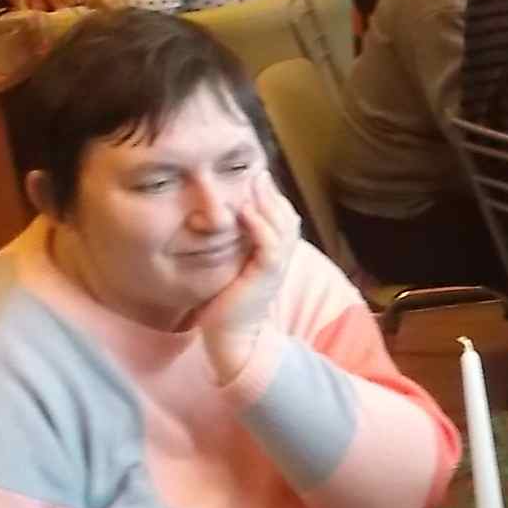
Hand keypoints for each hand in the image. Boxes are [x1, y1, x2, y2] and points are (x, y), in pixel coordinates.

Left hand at [197, 169, 300, 381]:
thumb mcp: (231, 267)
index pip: (281, 217)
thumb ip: (234, 244)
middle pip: (286, 216)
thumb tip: (221, 221)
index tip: (255, 175)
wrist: (233, 337)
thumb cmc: (227, 303)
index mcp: (274, 254)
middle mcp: (281, 258)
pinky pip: (270, 245)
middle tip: (257, 170)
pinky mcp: (267, 275)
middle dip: (272, 192)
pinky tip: (247, 211)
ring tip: (255, 181)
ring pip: (283, 226)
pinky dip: (260, 226)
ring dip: (268, 202)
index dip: (271, 196)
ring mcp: (277, 266)